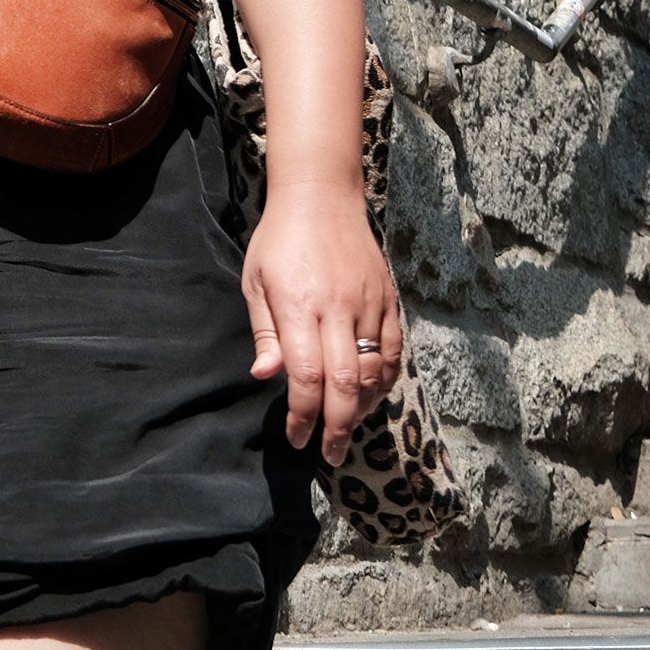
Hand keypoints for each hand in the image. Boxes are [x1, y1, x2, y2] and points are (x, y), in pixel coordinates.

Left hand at [241, 181, 402, 466]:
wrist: (321, 195)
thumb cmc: (279, 240)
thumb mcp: (255, 282)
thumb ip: (265, 333)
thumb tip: (265, 376)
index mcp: (300, 306)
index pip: (307, 377)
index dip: (303, 416)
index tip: (297, 438)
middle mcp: (338, 309)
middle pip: (345, 384)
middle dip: (337, 427)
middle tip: (330, 453)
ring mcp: (368, 303)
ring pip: (374, 370)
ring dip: (362, 406)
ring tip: (347, 424)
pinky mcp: (388, 297)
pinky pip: (393, 349)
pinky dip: (385, 378)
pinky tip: (371, 393)